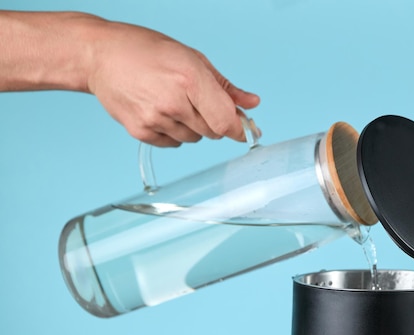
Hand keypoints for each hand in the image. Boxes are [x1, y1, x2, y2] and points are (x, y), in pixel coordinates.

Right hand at [86, 20, 259, 146]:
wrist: (99, 56)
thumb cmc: (146, 51)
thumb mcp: (191, 58)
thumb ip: (225, 86)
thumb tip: (252, 103)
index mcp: (190, 78)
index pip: (226, 121)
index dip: (239, 129)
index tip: (245, 131)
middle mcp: (173, 101)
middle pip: (212, 132)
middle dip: (213, 120)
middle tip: (196, 101)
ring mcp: (155, 119)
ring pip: (194, 138)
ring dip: (192, 126)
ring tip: (172, 101)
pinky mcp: (141, 132)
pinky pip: (173, 143)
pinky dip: (173, 132)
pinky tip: (159, 110)